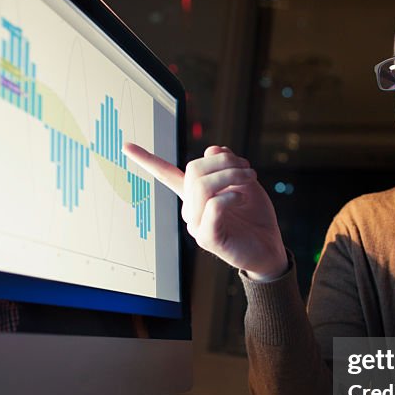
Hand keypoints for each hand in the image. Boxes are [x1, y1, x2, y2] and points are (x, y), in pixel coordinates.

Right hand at [122, 142, 287, 280]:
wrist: (268, 248)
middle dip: (223, 162)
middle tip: (248, 168)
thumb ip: (227, 165)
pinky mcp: (207, 238)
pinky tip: (241, 196)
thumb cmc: (254, 217)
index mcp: (195, 195)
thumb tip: (212, 149)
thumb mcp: (244, 182)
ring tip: (250, 176)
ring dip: (230, 174)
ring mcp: (196, 225)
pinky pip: (212, 206)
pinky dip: (228, 195)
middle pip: (193, 171)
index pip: (166, 175)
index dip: (146, 160)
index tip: (126, 146)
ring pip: (201, 186)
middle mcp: (191, 210)